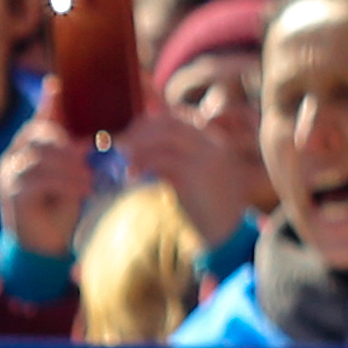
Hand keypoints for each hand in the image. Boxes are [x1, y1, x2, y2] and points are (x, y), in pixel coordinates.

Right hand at [0, 112, 97, 261]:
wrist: (44, 246)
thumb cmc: (63, 207)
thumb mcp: (75, 176)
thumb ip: (79, 156)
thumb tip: (99, 138)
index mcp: (31, 146)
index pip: (40, 118)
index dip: (48, 102)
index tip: (56, 86)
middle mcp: (15, 155)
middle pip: (37, 134)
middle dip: (67, 143)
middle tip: (94, 151)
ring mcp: (9, 173)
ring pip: (38, 157)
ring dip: (69, 166)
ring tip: (91, 177)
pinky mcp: (12, 194)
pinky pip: (36, 180)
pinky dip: (64, 183)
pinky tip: (82, 190)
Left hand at [112, 102, 267, 247]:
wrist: (226, 231)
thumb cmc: (206, 204)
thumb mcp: (194, 174)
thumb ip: (175, 156)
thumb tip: (142, 143)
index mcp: (214, 141)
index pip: (179, 117)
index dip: (152, 121)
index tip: (132, 131)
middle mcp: (212, 144)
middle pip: (169, 125)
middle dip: (141, 133)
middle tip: (121, 146)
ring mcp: (205, 158)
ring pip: (163, 140)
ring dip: (139, 149)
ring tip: (125, 163)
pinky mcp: (194, 175)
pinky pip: (161, 162)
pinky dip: (142, 165)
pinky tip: (131, 176)